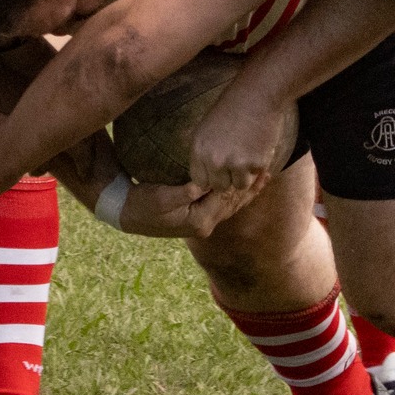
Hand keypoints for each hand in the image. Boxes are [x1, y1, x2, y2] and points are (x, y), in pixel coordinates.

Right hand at [119, 181, 253, 238]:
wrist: (126, 214)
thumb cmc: (142, 203)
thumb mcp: (161, 197)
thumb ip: (184, 192)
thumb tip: (202, 184)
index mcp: (199, 221)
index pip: (227, 199)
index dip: (242, 184)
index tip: (257, 169)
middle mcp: (204, 225)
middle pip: (233, 205)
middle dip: (251, 190)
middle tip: (268, 173)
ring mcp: (201, 224)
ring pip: (230, 208)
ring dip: (246, 194)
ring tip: (262, 180)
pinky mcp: (196, 218)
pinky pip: (221, 207)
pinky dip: (234, 197)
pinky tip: (240, 188)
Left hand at [188, 83, 294, 194]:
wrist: (257, 96)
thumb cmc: (231, 108)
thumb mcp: (205, 129)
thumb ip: (203, 153)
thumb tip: (204, 177)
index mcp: (199, 150)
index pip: (199, 181)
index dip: (210, 177)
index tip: (218, 171)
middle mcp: (214, 160)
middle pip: (219, 186)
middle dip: (227, 178)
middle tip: (236, 162)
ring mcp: (236, 163)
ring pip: (238, 186)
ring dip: (244, 176)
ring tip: (247, 156)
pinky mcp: (256, 164)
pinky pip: (255, 177)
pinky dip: (257, 168)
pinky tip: (257, 150)